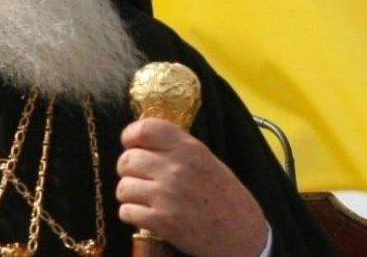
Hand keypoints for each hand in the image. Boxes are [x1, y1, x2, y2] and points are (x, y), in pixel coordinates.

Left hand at [116, 118, 267, 255]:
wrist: (243, 236)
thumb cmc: (225, 197)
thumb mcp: (207, 161)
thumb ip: (176, 148)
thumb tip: (141, 140)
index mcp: (189, 149)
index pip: (144, 129)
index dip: (130, 137)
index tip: (132, 145)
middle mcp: (176, 169)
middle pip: (127, 160)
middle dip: (129, 170)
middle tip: (141, 178)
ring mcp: (168, 195)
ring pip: (123, 187)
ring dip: (130, 195)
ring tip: (144, 199)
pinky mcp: (162, 222)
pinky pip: (126, 211)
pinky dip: (131, 214)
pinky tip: (145, 214)